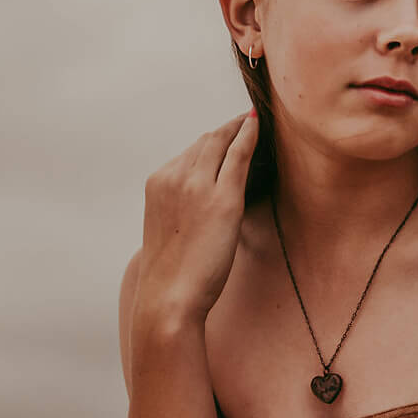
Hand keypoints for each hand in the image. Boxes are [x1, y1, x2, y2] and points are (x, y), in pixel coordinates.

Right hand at [134, 110, 259, 332]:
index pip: (189, 152)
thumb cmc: (171, 275)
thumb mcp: (168, 230)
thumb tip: (202, 206)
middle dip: (226, 130)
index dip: (211, 142)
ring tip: (255, 122)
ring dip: (239, 128)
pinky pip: (238, 154)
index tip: (226, 134)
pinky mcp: (223, 198)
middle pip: (205, 142)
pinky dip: (248, 135)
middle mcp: (174, 176)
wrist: (168, 296)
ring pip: (221, 142)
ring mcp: (198, 184)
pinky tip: (259, 125)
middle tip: (247, 120)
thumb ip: (181, 209)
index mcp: (158, 183)